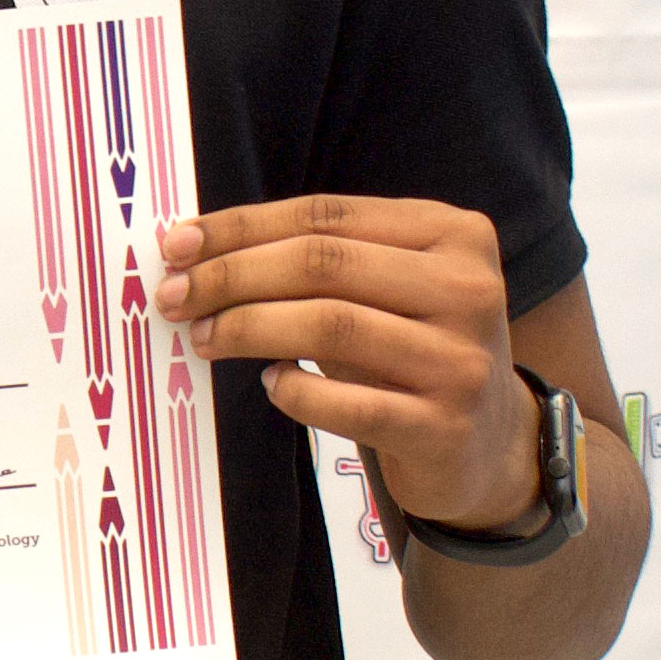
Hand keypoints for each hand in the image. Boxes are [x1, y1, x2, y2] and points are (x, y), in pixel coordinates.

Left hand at [150, 194, 536, 535]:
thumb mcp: (384, 289)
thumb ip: (316, 258)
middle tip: (173, 297)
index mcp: (453, 233)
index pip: (326, 215)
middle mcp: (468, 288)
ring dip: (247, 328)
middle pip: (323, 264)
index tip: (174, 245)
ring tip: (202, 339)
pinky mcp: (443, 427)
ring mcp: (461, 360)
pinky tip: (270, 384)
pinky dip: (293, 390)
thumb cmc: (409, 350)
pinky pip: (348, 404)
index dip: (241, 227)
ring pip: (329, 325)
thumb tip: (192, 248)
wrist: (487, 444)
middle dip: (231, 276)